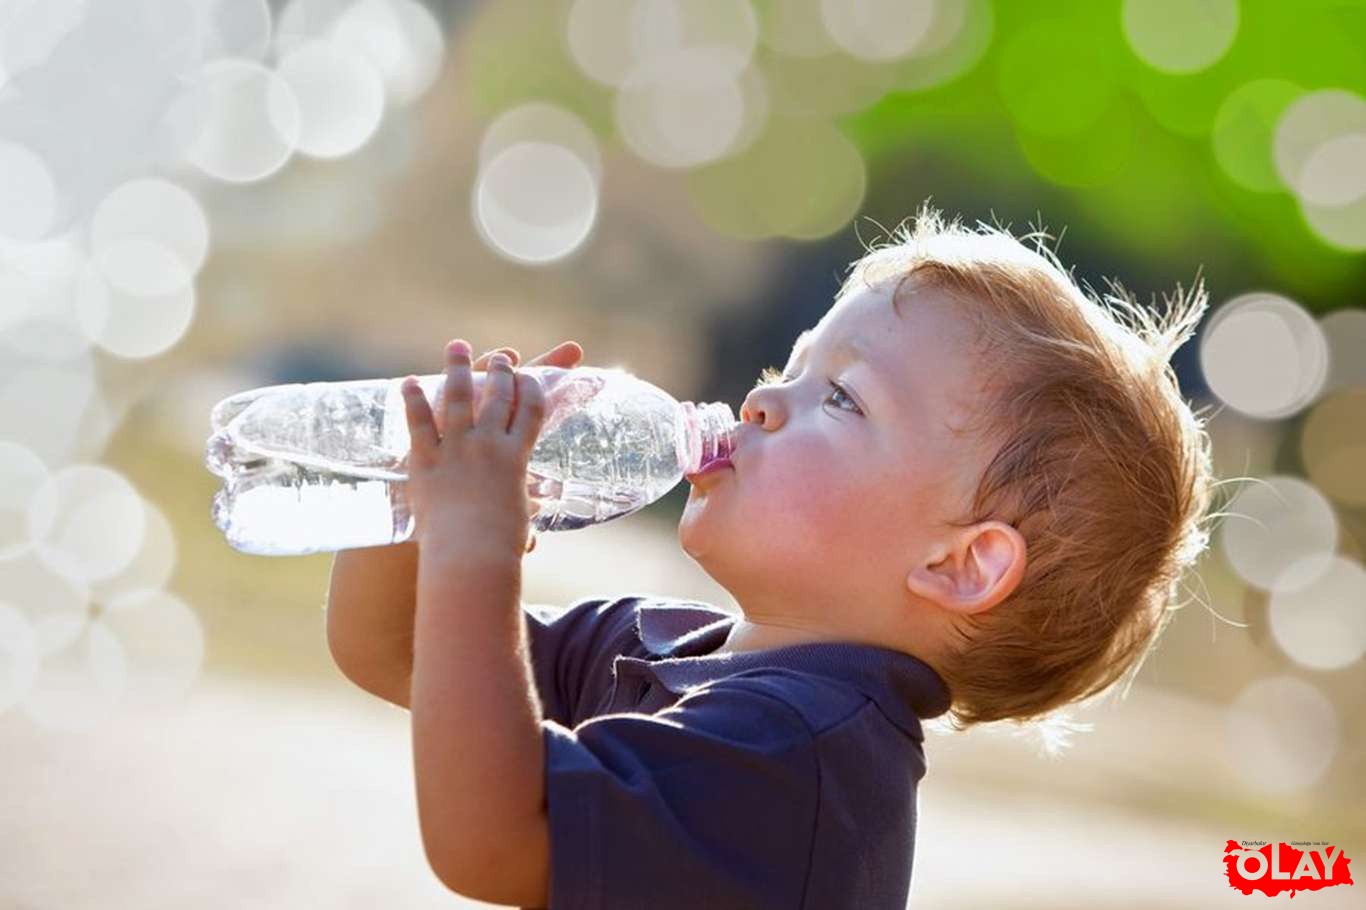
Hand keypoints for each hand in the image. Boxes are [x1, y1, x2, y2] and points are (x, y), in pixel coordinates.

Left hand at [400, 339, 551, 559]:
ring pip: (458, 397)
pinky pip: (418, 422)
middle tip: (501, 357)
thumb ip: (519, 524)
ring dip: (458, 368)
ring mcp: (455, 449)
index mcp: (516, 457)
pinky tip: (411, 382)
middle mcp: (488, 444)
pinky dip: (415, 399)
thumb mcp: (516, 526)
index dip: (532, 388)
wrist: (469, 555)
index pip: (531, 410)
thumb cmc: (498, 548)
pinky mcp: (425, 460)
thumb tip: (530, 542)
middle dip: (501, 371)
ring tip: (456, 347)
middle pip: (497, 396)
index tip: (531, 375)